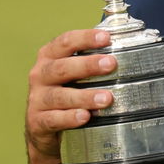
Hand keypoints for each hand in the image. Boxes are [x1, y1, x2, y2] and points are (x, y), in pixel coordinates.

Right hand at [25, 29, 116, 159]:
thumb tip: (126, 47)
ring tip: (106, 98)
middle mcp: (41, 75)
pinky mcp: (38, 121)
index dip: (85, 38)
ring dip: (84, 96)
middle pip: (62, 67)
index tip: (106, 37)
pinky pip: (53, 119)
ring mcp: (37, 99)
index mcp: (49, 57)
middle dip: (87, 65)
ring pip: (60, 96)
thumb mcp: (72, 74)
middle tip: (111, 64)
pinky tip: (85, 116)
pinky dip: (69, 118)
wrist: (42, 126)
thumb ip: (92, 61)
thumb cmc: (64, 92)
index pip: (65, 42)